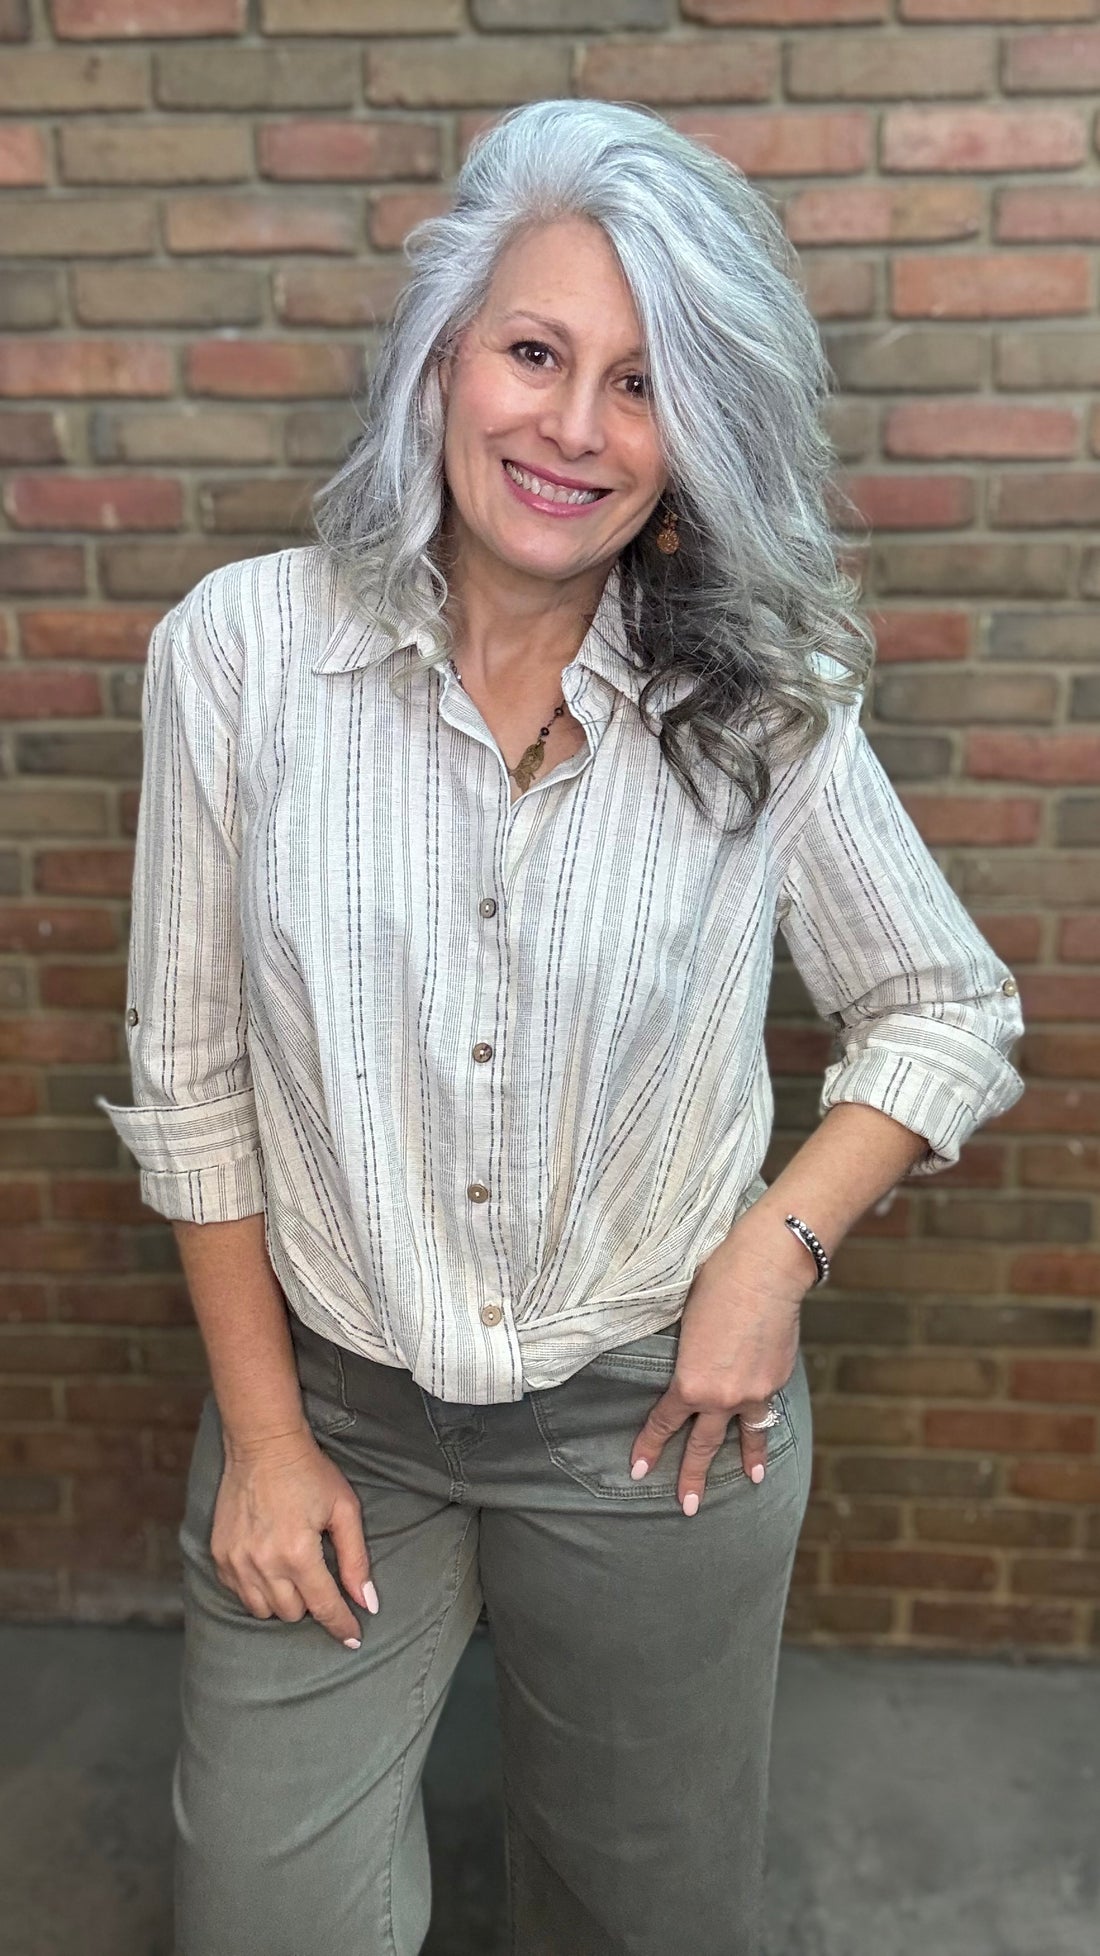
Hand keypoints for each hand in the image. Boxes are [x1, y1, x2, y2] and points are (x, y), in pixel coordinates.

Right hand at [211, 1428, 378, 1648]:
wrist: (262, 1443)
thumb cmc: (309, 1472)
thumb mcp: (344, 1510)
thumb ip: (356, 1560)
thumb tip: (368, 1603)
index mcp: (298, 1553)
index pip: (324, 1607)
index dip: (342, 1625)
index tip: (353, 1638)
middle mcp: (263, 1563)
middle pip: (292, 1613)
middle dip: (310, 1602)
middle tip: (318, 1574)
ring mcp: (236, 1561)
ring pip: (263, 1610)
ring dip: (282, 1600)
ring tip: (293, 1572)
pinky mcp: (219, 1554)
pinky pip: (239, 1593)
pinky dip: (256, 1589)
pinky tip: (268, 1566)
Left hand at [628, 1215, 814, 1513]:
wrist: (765, 1272)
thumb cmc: (714, 1283)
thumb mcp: (682, 1323)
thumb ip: (683, 1357)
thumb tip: (685, 1367)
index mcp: (688, 1383)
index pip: (662, 1424)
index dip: (649, 1447)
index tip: (638, 1470)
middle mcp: (721, 1397)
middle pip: (702, 1445)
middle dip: (692, 1477)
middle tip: (687, 1507)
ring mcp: (754, 1393)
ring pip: (744, 1437)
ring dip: (745, 1462)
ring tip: (749, 1483)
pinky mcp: (776, 1381)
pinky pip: (766, 1411)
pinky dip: (765, 1425)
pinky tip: (767, 1437)